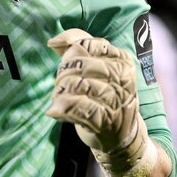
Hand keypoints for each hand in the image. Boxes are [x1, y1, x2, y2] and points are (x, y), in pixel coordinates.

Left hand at [46, 28, 150, 176]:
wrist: (122, 136)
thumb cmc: (104, 97)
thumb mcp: (97, 68)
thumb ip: (78, 47)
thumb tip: (54, 41)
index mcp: (121, 59)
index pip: (87, 44)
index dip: (68, 54)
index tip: (65, 65)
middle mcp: (122, 77)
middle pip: (80, 64)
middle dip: (63, 74)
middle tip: (61, 86)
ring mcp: (116, 99)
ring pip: (78, 85)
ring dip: (60, 93)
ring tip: (58, 99)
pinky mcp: (105, 120)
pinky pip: (78, 107)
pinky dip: (62, 108)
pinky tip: (55, 111)